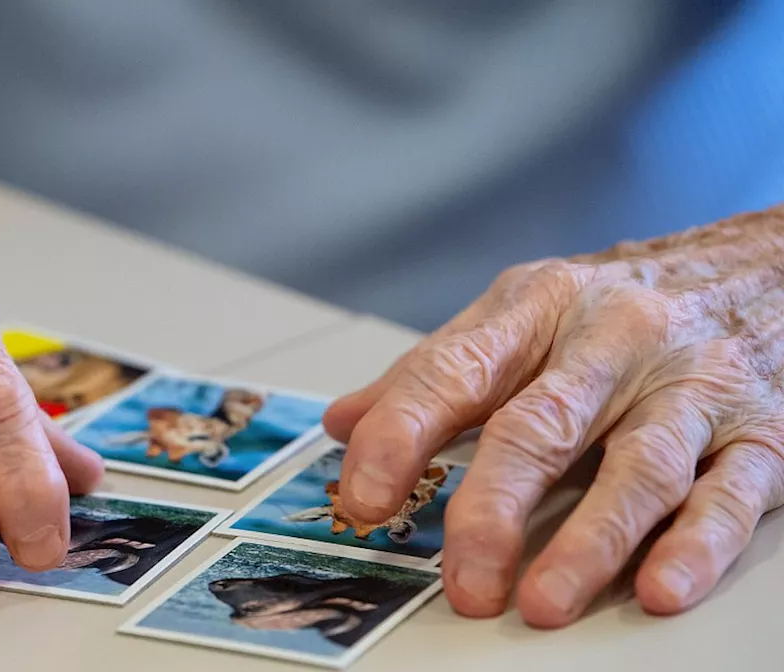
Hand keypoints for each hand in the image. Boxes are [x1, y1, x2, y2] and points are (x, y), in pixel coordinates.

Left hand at [323, 208, 783, 626]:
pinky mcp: (760, 432)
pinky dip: (694, 545)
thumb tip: (343, 423)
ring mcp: (691, 386)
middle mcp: (614, 340)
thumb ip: (432, 372)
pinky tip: (658, 588)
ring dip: (589, 542)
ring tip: (542, 602)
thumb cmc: (621, 304)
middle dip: (493, 507)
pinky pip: (729, 493)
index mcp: (538, 308)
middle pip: (541, 426)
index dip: (400, 434)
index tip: (361, 495)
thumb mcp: (519, 314)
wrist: (763, 266)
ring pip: (638, 467)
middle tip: (462, 577)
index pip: (453, 371)